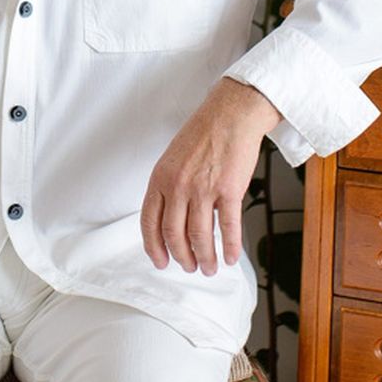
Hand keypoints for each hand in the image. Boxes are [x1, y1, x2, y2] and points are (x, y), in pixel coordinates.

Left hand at [140, 79, 279, 275]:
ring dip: (205, 257)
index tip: (160, 261)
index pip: (150, 223)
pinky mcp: (229, 190)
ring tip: (210, 267)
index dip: (154, 247)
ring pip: (200, 236)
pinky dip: (229, 247)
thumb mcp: (173, 158)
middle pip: (174, 234)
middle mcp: (178, 186)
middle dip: (181, 257)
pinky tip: (230, 257)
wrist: (231, 114)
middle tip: (189, 267)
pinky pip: (228, 227)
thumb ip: (169, 187)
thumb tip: (174, 217)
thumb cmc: (204, 133)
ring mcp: (203, 189)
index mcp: (160, 179)